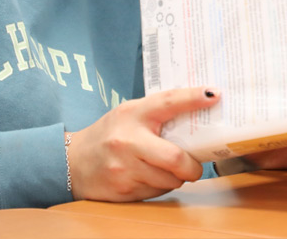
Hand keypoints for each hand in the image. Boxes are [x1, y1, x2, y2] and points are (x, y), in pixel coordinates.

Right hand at [66, 86, 220, 201]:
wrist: (73, 162)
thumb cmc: (109, 135)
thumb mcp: (129, 113)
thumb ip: (157, 113)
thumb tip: (199, 108)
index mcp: (133, 114)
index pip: (168, 102)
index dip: (193, 98)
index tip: (214, 95)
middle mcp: (128, 141)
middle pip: (176, 159)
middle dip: (192, 166)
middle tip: (194, 164)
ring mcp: (125, 169)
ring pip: (170, 180)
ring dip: (176, 177)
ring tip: (166, 169)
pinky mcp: (123, 190)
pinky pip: (157, 192)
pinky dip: (161, 186)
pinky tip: (150, 177)